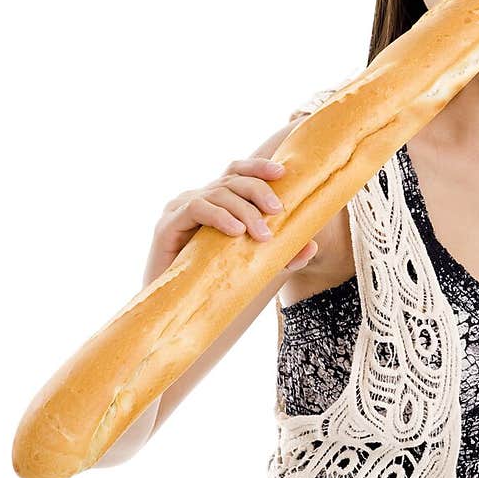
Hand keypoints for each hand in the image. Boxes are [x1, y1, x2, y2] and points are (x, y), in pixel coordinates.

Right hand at [143, 156, 316, 284]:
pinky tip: (235, 231)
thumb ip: (281, 256)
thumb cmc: (213, 285)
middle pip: (231, 180)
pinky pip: (196, 209)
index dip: (258, 167)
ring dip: (244, 211)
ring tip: (262, 234)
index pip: (236, 172)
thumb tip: (312, 246)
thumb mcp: (254, 267)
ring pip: (217, 193)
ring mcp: (179, 210)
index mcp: (215, 202)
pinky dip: (219, 217)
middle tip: (279, 212)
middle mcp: (196, 199)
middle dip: (258, 191)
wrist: (177, 310)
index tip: (282, 173)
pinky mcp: (166, 226)